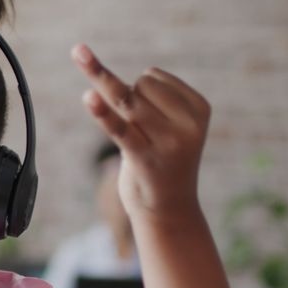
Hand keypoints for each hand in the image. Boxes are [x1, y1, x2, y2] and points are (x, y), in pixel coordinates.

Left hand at [71, 43, 210, 223]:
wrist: (170, 212)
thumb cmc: (160, 160)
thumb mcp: (163, 126)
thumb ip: (138, 100)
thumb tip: (94, 77)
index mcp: (199, 107)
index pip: (152, 76)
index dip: (139, 94)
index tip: (151, 121)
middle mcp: (188, 123)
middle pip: (139, 85)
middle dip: (127, 101)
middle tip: (140, 134)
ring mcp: (169, 142)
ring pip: (125, 98)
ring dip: (106, 98)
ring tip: (96, 82)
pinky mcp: (144, 159)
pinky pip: (118, 128)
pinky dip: (102, 113)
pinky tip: (89, 97)